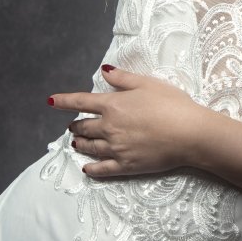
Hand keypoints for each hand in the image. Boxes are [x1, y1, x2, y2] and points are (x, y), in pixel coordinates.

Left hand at [47, 66, 208, 178]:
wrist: (190, 134)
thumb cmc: (172, 104)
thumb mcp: (148, 83)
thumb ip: (122, 78)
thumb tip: (103, 71)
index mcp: (113, 105)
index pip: (81, 101)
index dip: (64, 101)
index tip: (51, 102)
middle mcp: (109, 127)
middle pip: (84, 127)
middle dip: (76, 126)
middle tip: (72, 126)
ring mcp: (116, 149)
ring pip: (90, 147)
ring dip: (80, 144)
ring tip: (76, 143)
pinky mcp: (126, 166)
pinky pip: (102, 169)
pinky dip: (91, 168)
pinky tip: (86, 168)